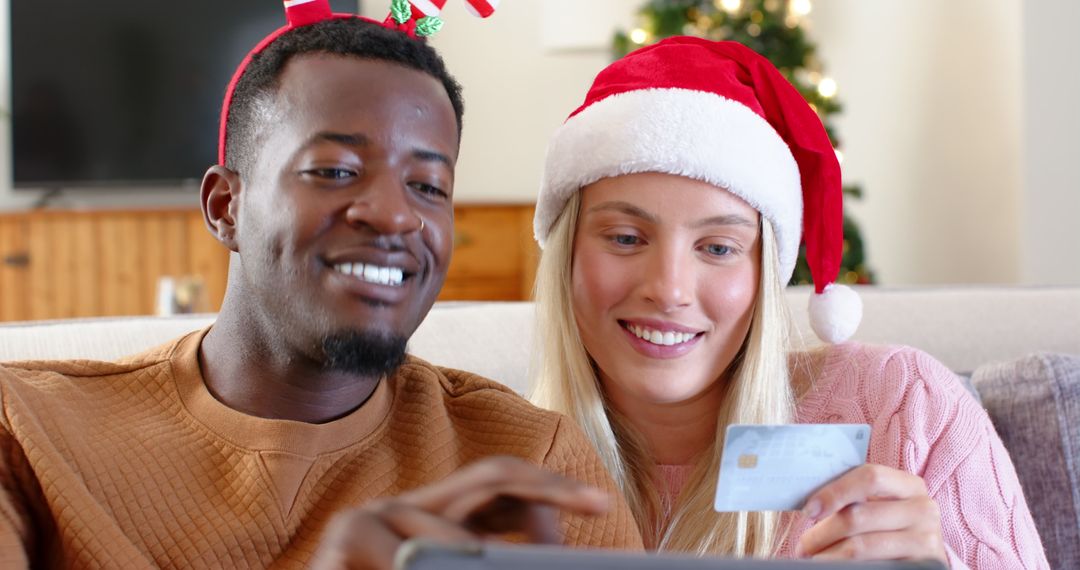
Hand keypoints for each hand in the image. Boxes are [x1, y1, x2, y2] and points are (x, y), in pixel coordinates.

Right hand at [309, 456, 610, 569]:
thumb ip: (495, 562)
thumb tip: (553, 555)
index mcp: (441, 519)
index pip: (503, 483)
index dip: (551, 486)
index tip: (600, 502)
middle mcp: (413, 506)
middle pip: (494, 474)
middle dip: (548, 486)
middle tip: (598, 502)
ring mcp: (379, 516)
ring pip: (458, 528)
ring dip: (475, 559)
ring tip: (511, 561)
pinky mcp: (349, 537)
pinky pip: (409, 551)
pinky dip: (431, 560)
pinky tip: (420, 567)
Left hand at [796, 464, 946, 563]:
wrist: (920, 556)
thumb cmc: (887, 526)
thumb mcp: (878, 506)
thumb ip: (852, 498)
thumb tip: (810, 506)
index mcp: (910, 485)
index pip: (870, 477)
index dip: (835, 492)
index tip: (809, 510)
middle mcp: (923, 510)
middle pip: (859, 516)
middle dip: (822, 533)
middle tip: (803, 546)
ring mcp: (925, 541)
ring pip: (861, 546)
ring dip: (828, 555)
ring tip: (813, 559)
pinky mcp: (921, 566)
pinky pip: (872, 566)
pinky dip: (845, 567)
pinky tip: (834, 567)